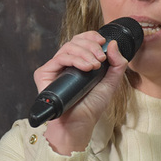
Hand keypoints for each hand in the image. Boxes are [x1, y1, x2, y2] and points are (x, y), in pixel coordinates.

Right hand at [33, 31, 128, 154]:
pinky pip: (59, 58)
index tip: (103, 41)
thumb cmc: (91, 106)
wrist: (79, 124)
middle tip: (101, 58)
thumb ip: (117, 64)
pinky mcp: (44, 74)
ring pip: (68, 47)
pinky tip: (86, 68)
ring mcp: (54, 68)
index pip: (81, 41)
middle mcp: (65, 63)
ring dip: (85, 52)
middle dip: (91, 46)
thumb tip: (113, 43)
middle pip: (75, 41)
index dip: (91, 36)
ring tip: (95, 66)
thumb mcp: (110, 83)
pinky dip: (75, 59)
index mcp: (78, 63)